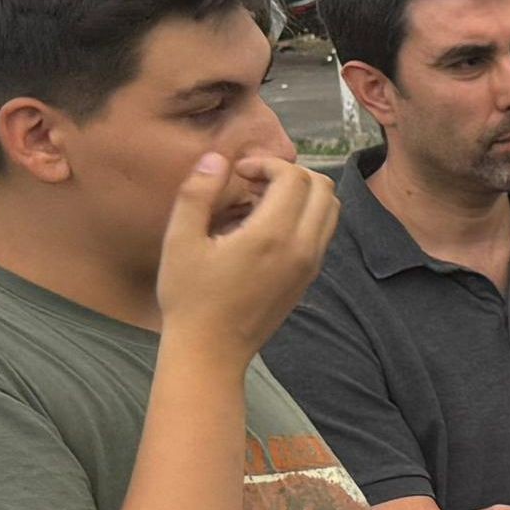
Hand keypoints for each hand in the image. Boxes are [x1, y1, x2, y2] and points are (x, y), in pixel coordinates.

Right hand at [151, 145, 334, 354]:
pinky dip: (304, 216)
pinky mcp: (309, 278)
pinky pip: (322, 233)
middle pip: (323, 187)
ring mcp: (311, 265)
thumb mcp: (179, 240)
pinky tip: (265, 227)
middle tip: (253, 182)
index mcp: (272, 235)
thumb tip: (216, 158)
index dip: (267, 163)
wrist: (212, 351)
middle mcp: (302, 248)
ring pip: (329, 210)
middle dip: (290, 173)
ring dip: (302, 194)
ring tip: (260, 202)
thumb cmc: (189, 297)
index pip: (296, 177)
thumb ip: (197, 193)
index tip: (239, 172)